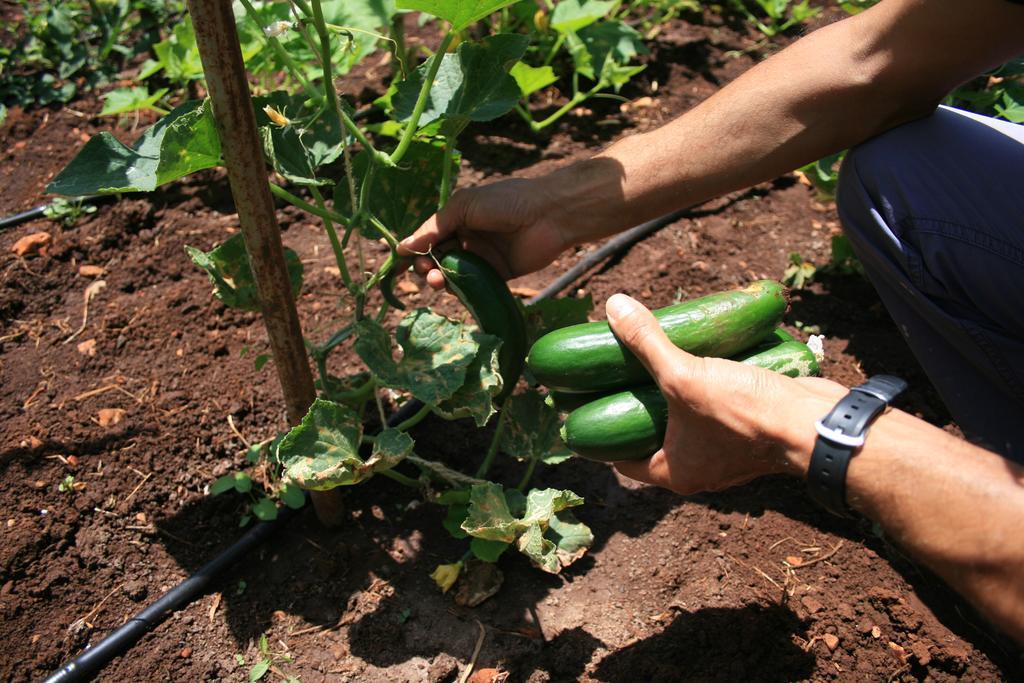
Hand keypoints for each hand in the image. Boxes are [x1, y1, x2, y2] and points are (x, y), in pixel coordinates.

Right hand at [397, 177, 573, 288]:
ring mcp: (483, 257)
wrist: (549, 214)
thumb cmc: (506, 201)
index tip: (399, 263)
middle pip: (438, 258)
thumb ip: (434, 227)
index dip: (413, 250)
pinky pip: (473, 286)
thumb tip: (403, 246)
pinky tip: (453, 289)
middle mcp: (468, 238)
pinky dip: (460, 290)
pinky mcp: (498, 275)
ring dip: (440, 279)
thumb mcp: (464, 206)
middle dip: (426, 266)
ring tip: (437, 281)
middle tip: (426, 271)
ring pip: (453, 274)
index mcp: (458, 217)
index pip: (428, 236)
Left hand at [604, 293, 844, 493]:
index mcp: (674, 472)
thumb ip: (647, 343)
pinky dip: (704, 387)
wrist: (817, 424)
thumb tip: (612, 307)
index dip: (599, 435)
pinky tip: (696, 356)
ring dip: (671, 393)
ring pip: (686, 422)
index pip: (621, 460)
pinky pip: (715, 410)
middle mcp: (699, 468)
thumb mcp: (684, 375)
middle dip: (635, 406)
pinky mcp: (750, 431)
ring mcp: (726, 452)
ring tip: (652, 358)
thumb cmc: (746, 412)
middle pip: (652, 437)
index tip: (582, 406)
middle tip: (614, 374)